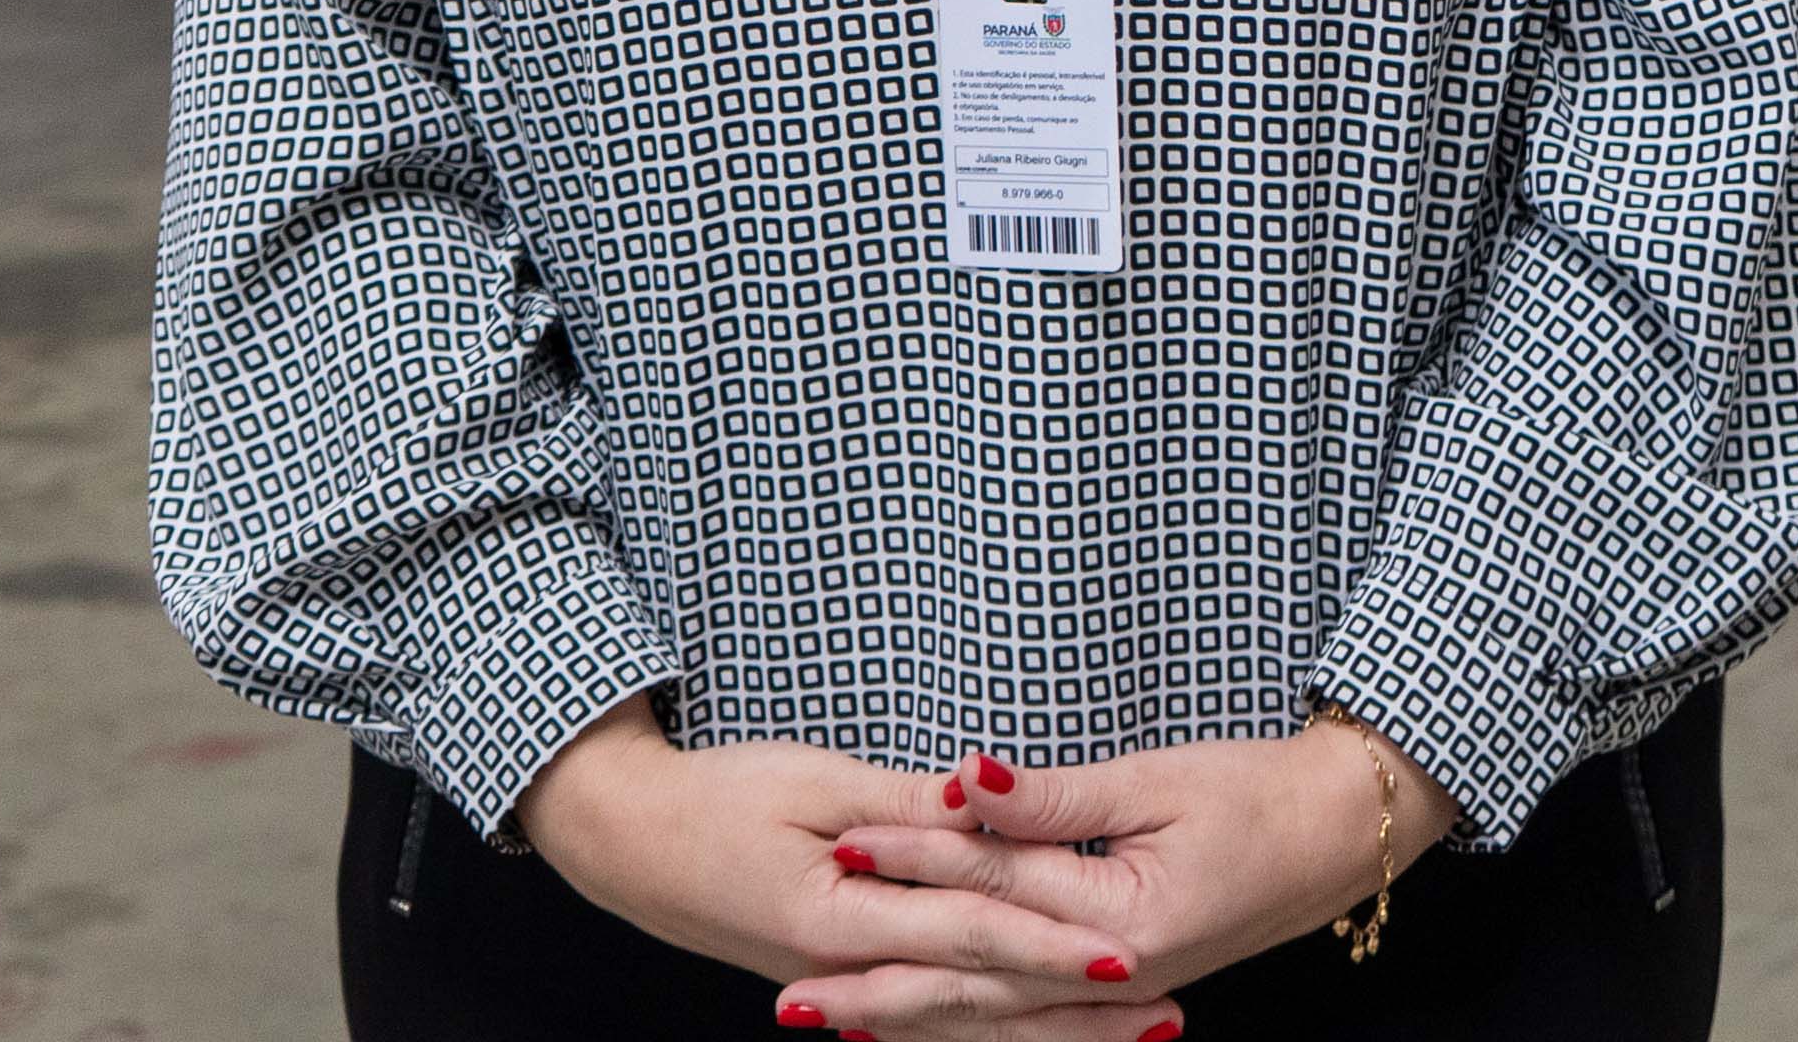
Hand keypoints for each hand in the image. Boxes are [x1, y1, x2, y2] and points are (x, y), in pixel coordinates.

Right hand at [516, 698, 1162, 1037]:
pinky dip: (996, 1033)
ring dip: (1053, 1034)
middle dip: (1078, 1013)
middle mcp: (850, 971)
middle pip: (984, 1000)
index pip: (972, 934)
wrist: (630, 841)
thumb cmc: (717, 795)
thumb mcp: (812, 780)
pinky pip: (935, 1022)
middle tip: (1167, 1016)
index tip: (1129, 957)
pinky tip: (1044, 1038)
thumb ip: (906, 807)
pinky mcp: (847, 982)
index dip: (1054, 945)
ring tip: (1139, 1035)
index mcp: (841, 918)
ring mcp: (847, 987)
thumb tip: (985, 802)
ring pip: (968, 1026)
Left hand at [803, 721, 1459, 1029]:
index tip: (836, 848)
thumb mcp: (1153, 782)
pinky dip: (965, 1020)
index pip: (992, 890)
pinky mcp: (1122, 983)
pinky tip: (912, 1023)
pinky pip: (1026, 1015)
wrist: (1343, 833)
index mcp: (1123, 925)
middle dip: (880, 989)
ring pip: (994, 1013)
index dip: (911, 864)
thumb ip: (1050, 799)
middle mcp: (1116, 975)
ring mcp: (1120, 990)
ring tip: (828, 1021)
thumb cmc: (1257, 794)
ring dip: (908, 1017)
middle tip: (792, 1001)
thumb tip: (960, 784)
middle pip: (976, 983)